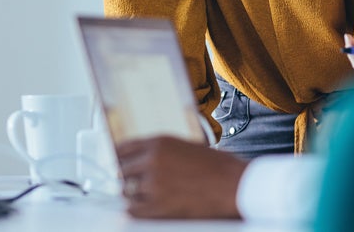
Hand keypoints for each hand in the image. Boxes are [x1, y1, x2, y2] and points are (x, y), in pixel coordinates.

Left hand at [116, 136, 247, 218]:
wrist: (234, 185)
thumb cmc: (218, 167)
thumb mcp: (188, 147)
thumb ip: (163, 151)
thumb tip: (144, 160)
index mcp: (160, 142)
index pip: (124, 147)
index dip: (119, 157)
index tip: (118, 163)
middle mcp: (153, 160)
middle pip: (121, 170)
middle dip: (127, 178)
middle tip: (134, 183)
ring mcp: (153, 183)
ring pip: (126, 191)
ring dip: (134, 194)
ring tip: (149, 196)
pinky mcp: (157, 205)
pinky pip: (133, 210)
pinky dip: (137, 210)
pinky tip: (148, 207)